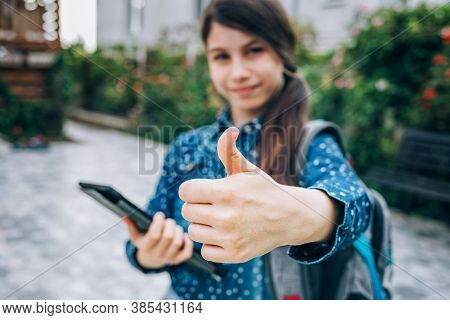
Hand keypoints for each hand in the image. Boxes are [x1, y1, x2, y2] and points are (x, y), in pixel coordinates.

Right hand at [124, 212, 193, 267]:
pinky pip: (187, 252)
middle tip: (168, 221)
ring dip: (178, 231)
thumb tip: (124, 216)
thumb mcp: (136, 235)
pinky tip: (183, 236)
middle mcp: (157, 255)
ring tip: (175, 227)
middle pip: (168, 237)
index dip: (158, 223)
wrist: (151, 259)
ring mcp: (168, 259)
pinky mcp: (178, 260)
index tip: (159, 215)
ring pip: (178, 242)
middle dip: (170, 224)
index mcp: (146, 248)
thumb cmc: (144, 241)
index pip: (154, 235)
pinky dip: (188, 242)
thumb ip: (131, 225)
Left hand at [179, 127, 315, 262]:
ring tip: (217, 220)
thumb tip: (227, 131)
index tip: (203, 191)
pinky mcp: (234, 254)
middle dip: (197, 206)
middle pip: (187, 211)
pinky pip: (205, 251)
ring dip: (202, 226)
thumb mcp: (248, 170)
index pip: (185, 191)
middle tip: (213, 206)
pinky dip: (211, 244)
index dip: (193, 190)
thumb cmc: (264, 191)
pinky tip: (223, 235)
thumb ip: (230, 153)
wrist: (290, 217)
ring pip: (193, 231)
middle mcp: (226, 215)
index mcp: (226, 191)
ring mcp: (230, 237)